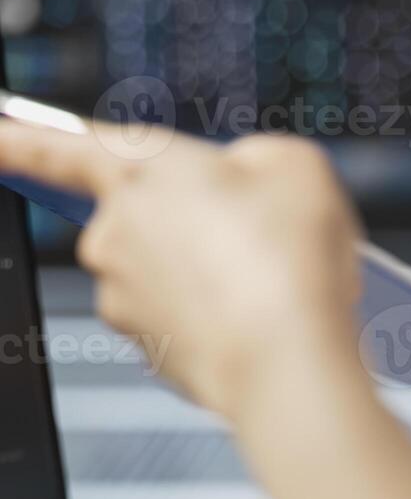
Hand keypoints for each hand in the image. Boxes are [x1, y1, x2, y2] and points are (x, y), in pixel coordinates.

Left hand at [0, 122, 360, 418]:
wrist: (286, 358)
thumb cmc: (286, 258)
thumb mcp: (295, 165)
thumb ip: (258, 156)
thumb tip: (246, 174)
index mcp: (139, 172)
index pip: (55, 149)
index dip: (16, 140)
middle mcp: (115, 233)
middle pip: (144, 216)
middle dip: (194, 224)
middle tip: (258, 235)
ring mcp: (125, 295)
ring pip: (169, 271)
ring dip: (212, 272)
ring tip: (272, 281)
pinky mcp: (147, 347)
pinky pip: (182, 319)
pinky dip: (218, 315)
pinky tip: (262, 315)